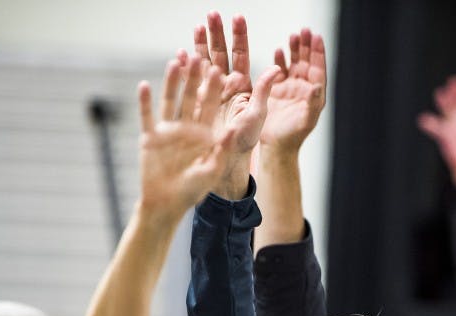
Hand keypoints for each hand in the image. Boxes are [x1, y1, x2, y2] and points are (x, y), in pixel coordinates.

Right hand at [138, 57, 231, 218]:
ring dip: (171, 82)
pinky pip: (147, 116)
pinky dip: (144, 102)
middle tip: (198, 56)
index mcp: (204, 134)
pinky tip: (144, 85)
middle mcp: (186, 128)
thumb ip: (220, 151)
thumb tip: (230, 132)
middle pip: (190, 98)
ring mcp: (167, 130)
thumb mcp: (211, 170)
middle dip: (194, 79)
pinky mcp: (149, 137)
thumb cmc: (192, 191)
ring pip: (170, 101)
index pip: (210, 107)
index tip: (220, 71)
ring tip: (175, 62)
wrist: (167, 204)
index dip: (215, 90)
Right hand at [190, 12, 279, 157]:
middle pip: (219, 54)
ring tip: (197, 28)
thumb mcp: (257, 115)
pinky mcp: (193, 101)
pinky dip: (180, 70)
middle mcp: (223, 85)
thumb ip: (264, 91)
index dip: (238, 37)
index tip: (237, 17)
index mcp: (241, 85)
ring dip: (197, 47)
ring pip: (200, 64)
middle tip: (211, 14)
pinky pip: (185, 82)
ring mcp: (206, 91)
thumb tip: (277, 68)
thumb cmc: (245, 141)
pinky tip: (179, 56)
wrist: (225, 160)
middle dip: (215, 34)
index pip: (240, 55)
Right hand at [260, 28, 326, 152]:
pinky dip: (280, 60)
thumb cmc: (293, 136)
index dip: (318, 53)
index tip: (317, 37)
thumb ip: (313, 103)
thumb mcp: (306, 120)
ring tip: (294, 36)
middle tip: (305, 30)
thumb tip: (318, 85)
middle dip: (307, 46)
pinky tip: (279, 51)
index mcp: (314, 95)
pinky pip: (280, 70)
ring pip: (294, 64)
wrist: (276, 146)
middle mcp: (303, 89)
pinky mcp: (276, 90)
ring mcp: (290, 88)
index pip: (318, 70)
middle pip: (307, 62)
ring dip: (294, 50)